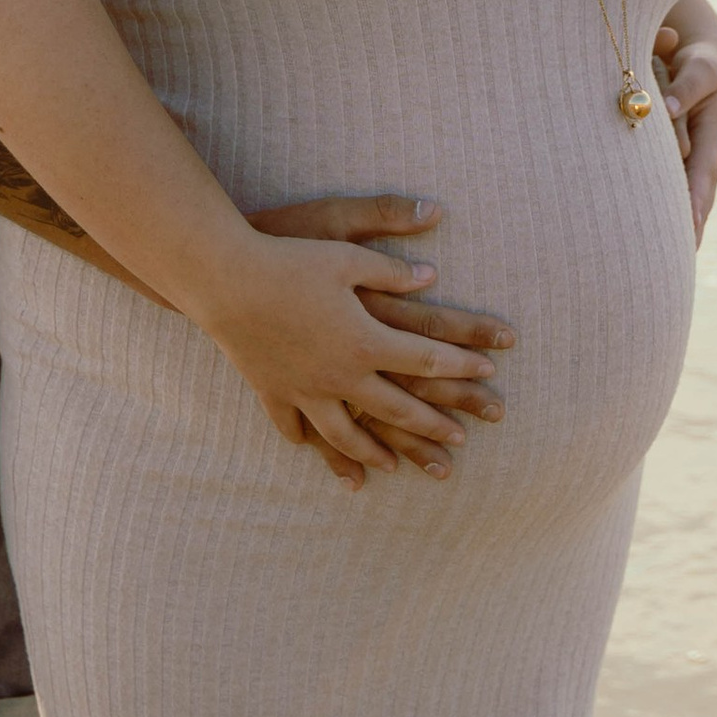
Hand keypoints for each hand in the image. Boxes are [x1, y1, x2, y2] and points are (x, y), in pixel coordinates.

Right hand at [249, 194, 511, 477]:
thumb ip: (391, 268)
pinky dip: (310, 443)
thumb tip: (432, 276)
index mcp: (366, 338)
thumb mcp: (346, 248)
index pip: (426, 358)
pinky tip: (320, 452)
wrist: (224, 279)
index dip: (463, 364)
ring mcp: (305, 389)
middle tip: (461, 441)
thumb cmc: (288, 256)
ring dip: (376, 452)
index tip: (492, 373)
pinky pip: (295, 427)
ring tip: (396, 468)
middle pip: (397, 408)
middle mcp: (341, 374)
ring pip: (347, 434)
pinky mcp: (273, 390)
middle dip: (433, 425)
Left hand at [654, 0, 716, 242]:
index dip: (696, 199)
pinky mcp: (684, 163)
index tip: (690, 223)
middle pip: (698, 197)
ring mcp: (697, 163)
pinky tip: (658, 237)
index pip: (702, 174)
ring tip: (671, 261)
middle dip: (691, 227)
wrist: (709, 67)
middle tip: (681, 258)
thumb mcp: (701, 69)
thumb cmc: (703, 66)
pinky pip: (677, 191)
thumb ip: (686, 86)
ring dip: (683, 228)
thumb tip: (669, 106)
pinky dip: (672, 213)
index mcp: (714, 137)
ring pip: (688, 199)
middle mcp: (707, 157)